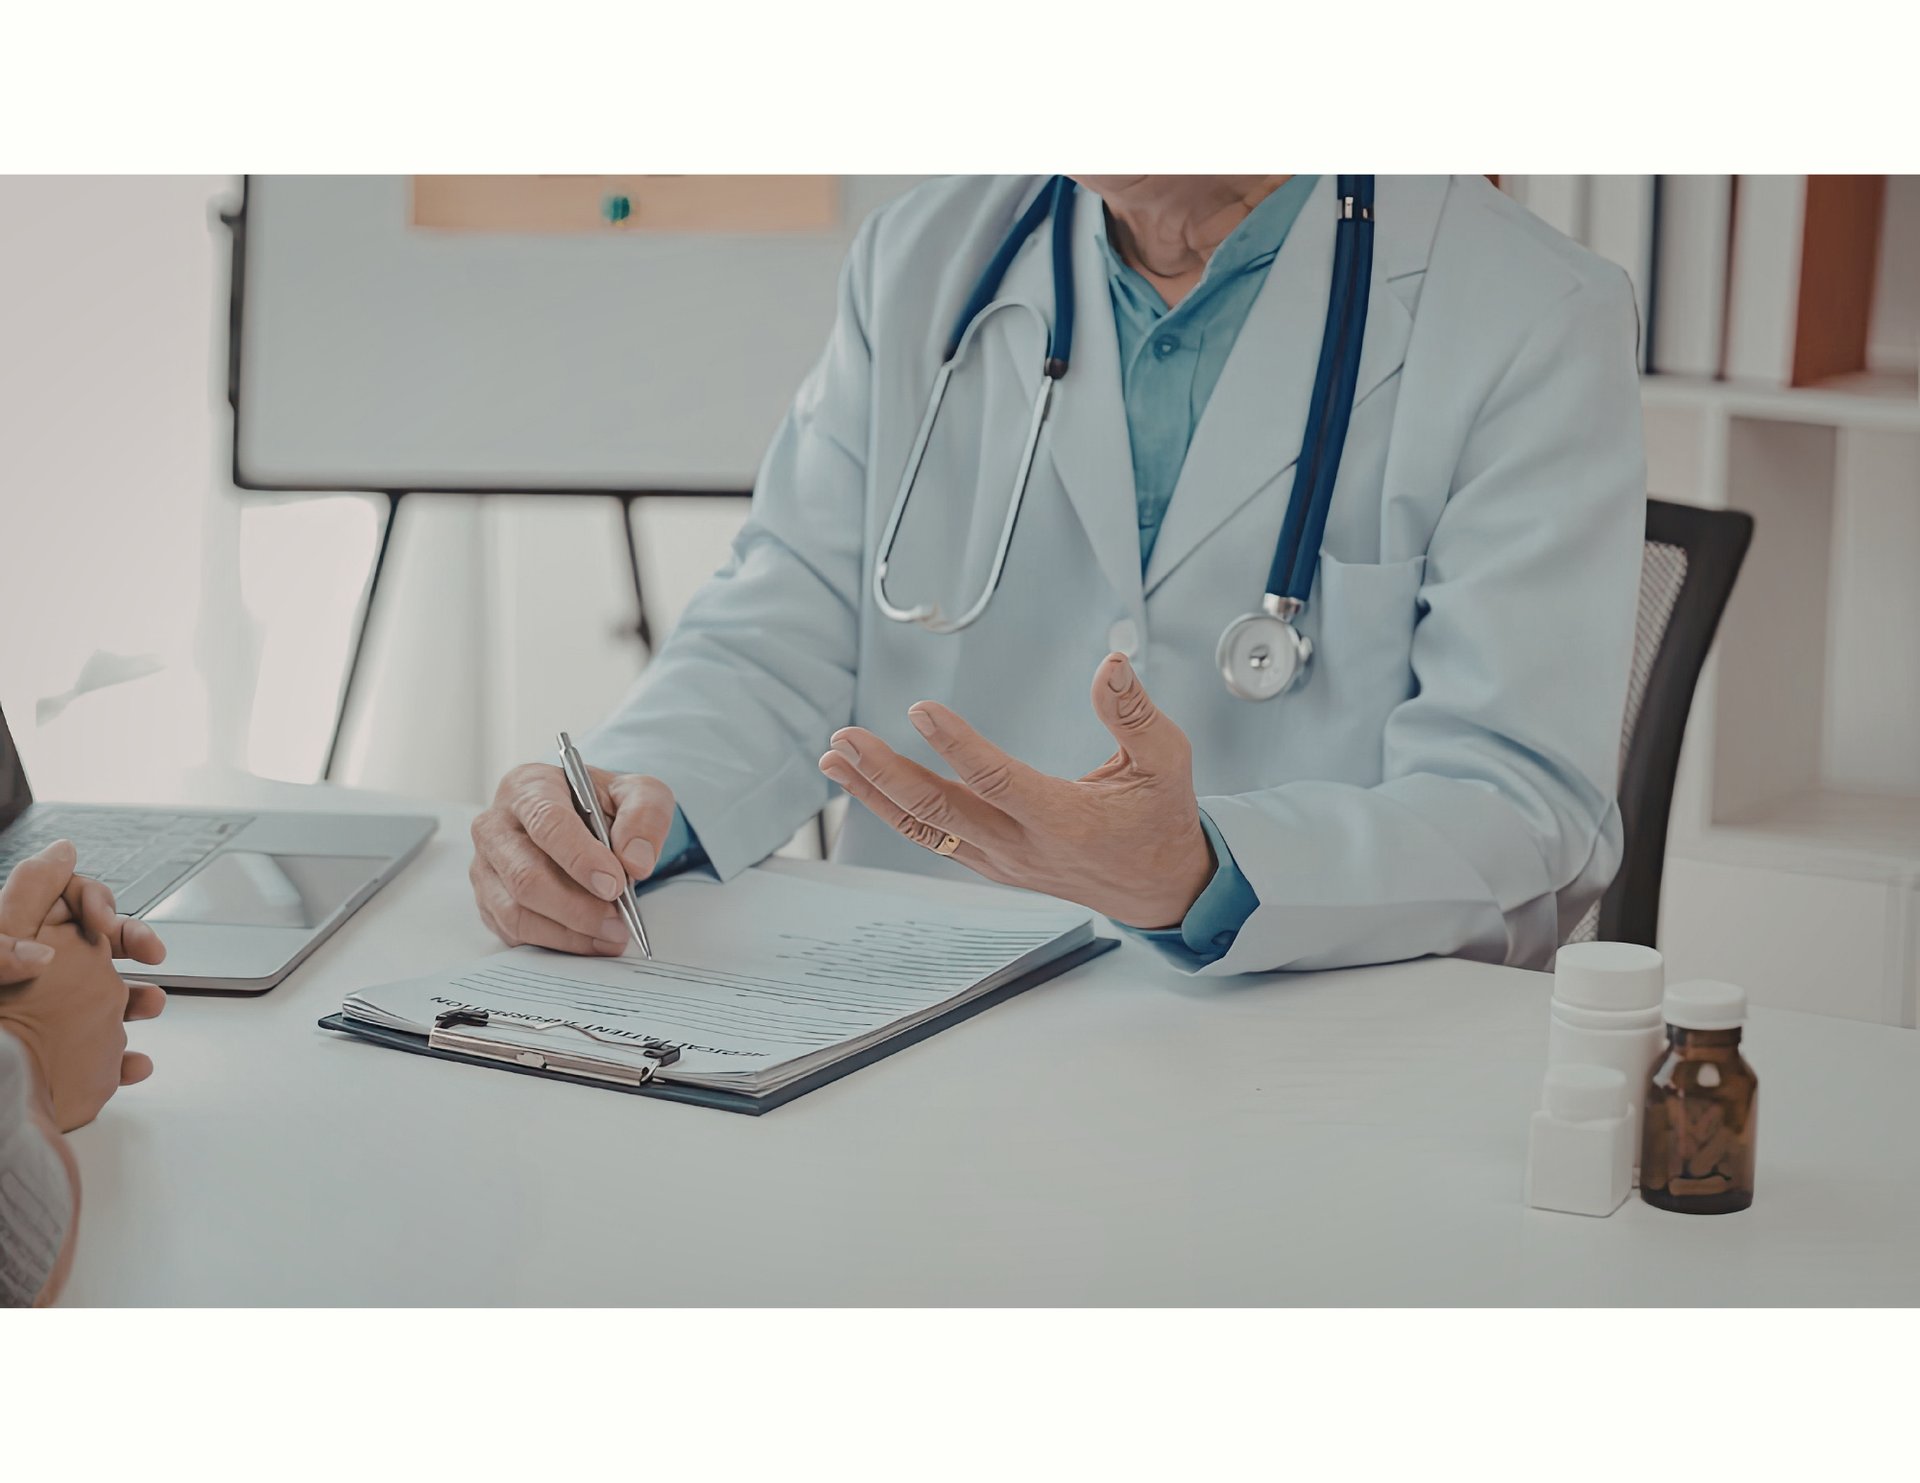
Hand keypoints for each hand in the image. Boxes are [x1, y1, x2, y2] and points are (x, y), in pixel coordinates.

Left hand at [0, 841, 167, 1131]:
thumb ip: (28, 894)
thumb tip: (64, 852)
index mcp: (19, 940)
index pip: (65, 897)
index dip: (94, 899)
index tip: (106, 925)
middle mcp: (37, 975)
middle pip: (96, 941)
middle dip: (133, 940)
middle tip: (153, 953)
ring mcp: (50, 1018)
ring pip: (104, 996)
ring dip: (137, 997)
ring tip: (150, 1006)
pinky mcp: (57, 1063)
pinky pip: (99, 1054)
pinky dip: (124, 1057)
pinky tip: (134, 1063)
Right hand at [470, 762, 675, 953]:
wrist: (583, 818)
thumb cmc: (603, 803)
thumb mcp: (638, 792)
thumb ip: (645, 816)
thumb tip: (636, 862)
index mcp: (529, 787)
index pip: (547, 823)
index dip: (580, 858)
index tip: (614, 885)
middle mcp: (496, 825)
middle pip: (526, 876)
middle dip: (577, 907)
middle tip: (619, 922)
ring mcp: (486, 866)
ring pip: (515, 911)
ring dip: (567, 932)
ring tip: (610, 936)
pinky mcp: (487, 900)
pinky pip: (513, 932)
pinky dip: (556, 943)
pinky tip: (590, 940)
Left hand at [819, 653, 1215, 929]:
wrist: (1161, 889)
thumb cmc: (1161, 820)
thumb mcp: (1166, 760)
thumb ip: (1134, 713)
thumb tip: (1111, 663)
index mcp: (1064, 820)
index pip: (997, 781)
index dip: (957, 745)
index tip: (921, 709)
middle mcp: (1023, 846)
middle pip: (940, 812)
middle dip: (886, 774)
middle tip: (846, 739)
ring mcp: (1002, 861)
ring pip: (926, 830)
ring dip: (876, 794)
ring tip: (835, 759)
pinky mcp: (992, 864)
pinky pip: (934, 838)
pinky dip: (895, 811)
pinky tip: (866, 785)